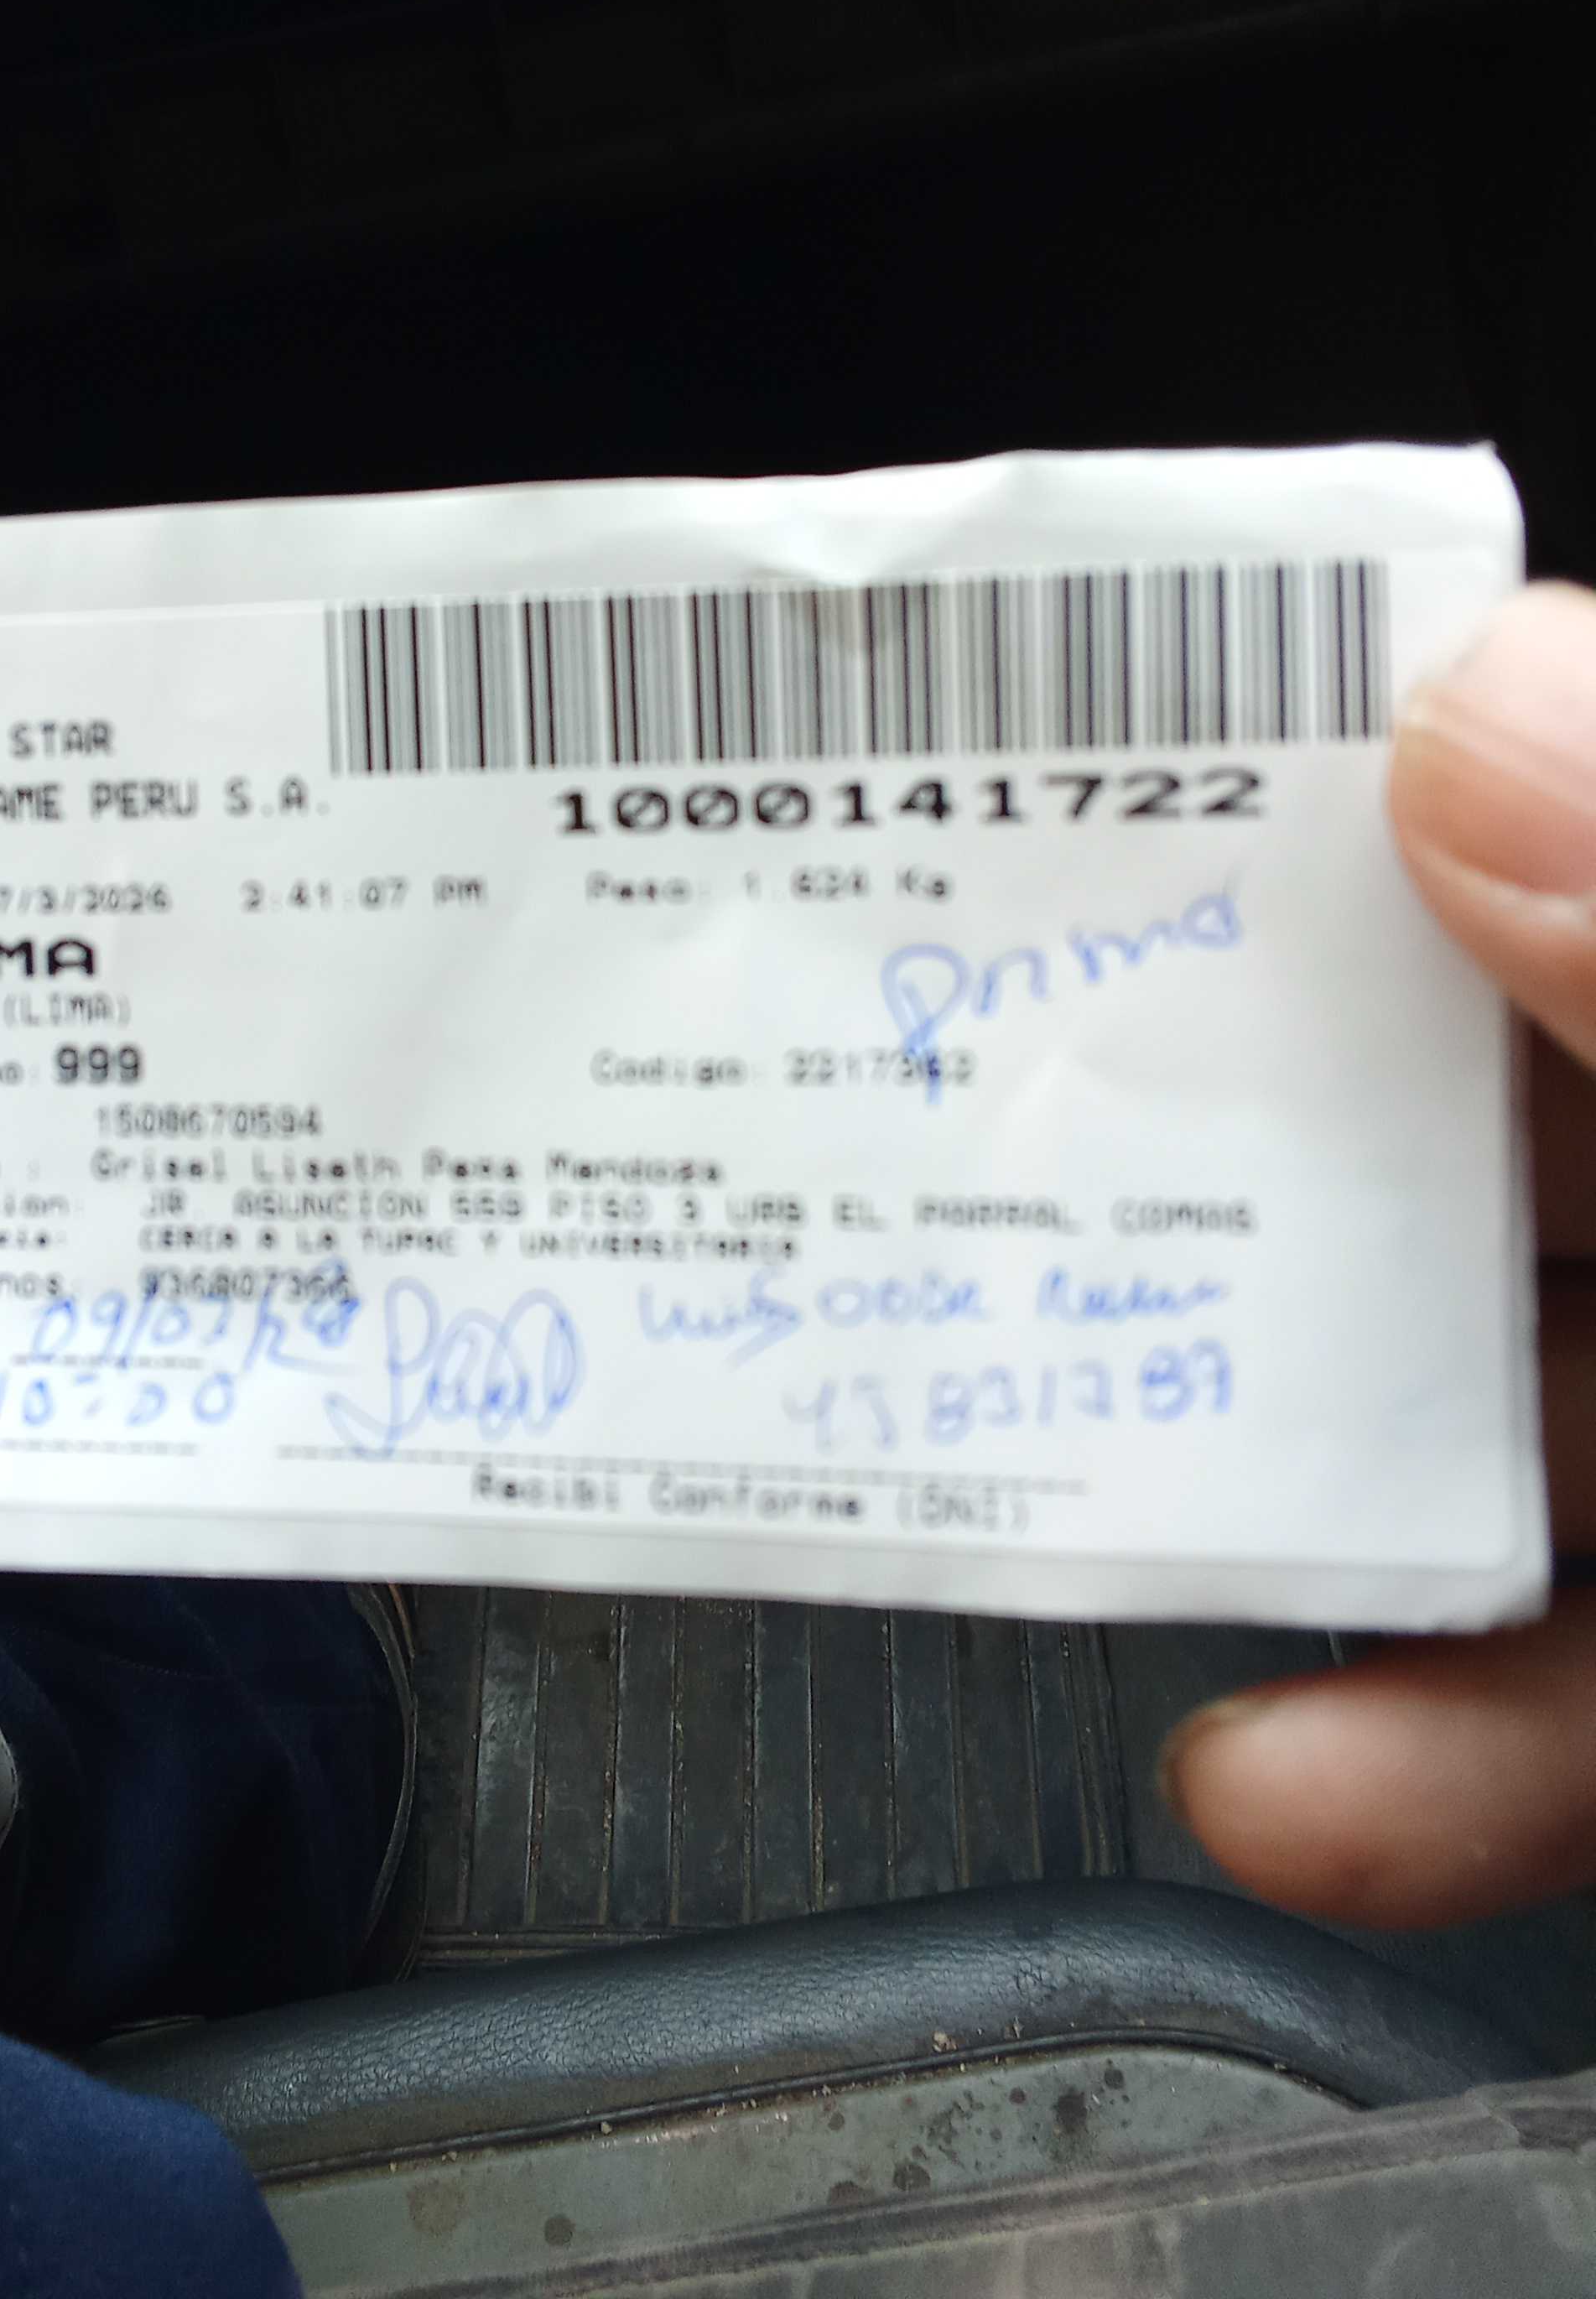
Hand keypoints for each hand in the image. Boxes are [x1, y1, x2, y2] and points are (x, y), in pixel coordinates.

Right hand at [1162, 582, 1595, 1927]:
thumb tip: (1461, 715)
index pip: (1530, 788)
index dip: (1324, 745)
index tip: (1068, 746)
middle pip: (1454, 1100)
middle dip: (1215, 1125)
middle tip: (963, 1108)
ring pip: (1484, 1410)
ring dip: (1265, 1471)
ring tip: (1053, 1473)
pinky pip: (1573, 1698)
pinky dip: (1424, 1760)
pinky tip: (1282, 1781)